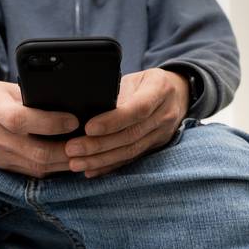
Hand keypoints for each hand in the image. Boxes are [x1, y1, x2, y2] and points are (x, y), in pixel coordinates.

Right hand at [0, 79, 78, 177]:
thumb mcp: (10, 88)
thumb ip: (35, 98)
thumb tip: (73, 106)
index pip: (21, 120)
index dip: (51, 123)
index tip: (74, 120)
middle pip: (35, 152)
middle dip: (66, 151)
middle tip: (89, 143)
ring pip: (37, 167)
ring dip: (64, 163)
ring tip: (84, 152)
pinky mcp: (0, 166)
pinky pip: (31, 172)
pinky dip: (52, 167)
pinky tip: (68, 159)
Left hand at [65, 68, 189, 177]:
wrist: (176, 94)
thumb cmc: (146, 82)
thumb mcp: (135, 77)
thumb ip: (116, 92)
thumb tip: (86, 110)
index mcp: (160, 90)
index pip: (137, 109)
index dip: (113, 121)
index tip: (88, 128)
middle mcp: (165, 114)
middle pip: (130, 135)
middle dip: (98, 145)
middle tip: (72, 149)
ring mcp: (162, 134)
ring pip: (130, 151)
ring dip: (100, 160)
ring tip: (75, 163)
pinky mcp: (155, 147)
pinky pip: (131, 160)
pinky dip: (109, 166)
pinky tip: (91, 170)